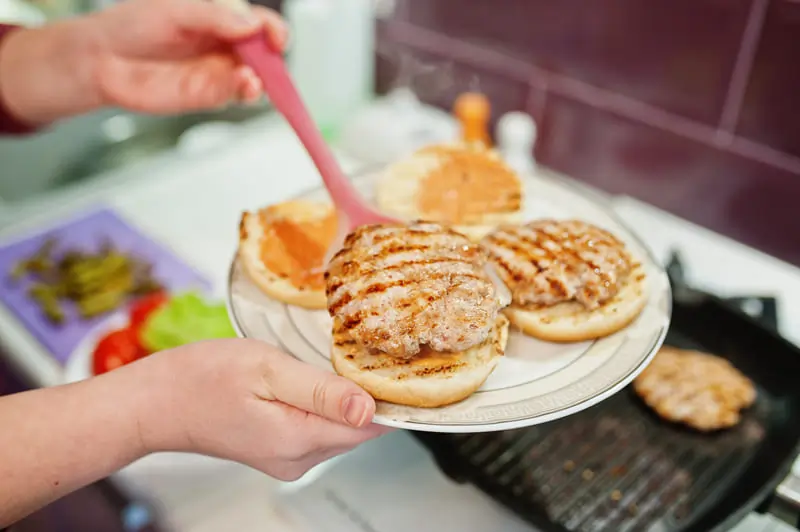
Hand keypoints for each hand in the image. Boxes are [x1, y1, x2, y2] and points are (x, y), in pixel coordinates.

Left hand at [90, 0, 286, 112]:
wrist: (102, 58)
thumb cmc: (133, 26)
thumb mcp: (175, 10)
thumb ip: (215, 16)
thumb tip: (251, 24)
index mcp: (221, 20)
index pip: (258, 24)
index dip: (272, 29)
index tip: (277, 37)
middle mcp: (224, 47)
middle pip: (263, 55)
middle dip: (273, 59)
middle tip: (271, 59)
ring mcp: (217, 73)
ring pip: (254, 79)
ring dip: (262, 80)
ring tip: (253, 77)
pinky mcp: (207, 96)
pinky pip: (233, 94)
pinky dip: (243, 91)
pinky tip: (244, 84)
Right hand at [136, 338, 391, 479]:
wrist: (157, 401)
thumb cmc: (202, 379)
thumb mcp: (267, 371)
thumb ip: (321, 391)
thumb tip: (368, 409)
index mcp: (300, 439)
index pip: (371, 427)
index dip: (389, 396)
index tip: (395, 365)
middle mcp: (299, 460)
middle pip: (359, 429)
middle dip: (367, 393)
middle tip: (365, 351)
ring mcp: (288, 459)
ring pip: (340, 428)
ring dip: (345, 398)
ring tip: (337, 361)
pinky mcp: (279, 451)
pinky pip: (319, 428)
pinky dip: (325, 404)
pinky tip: (313, 379)